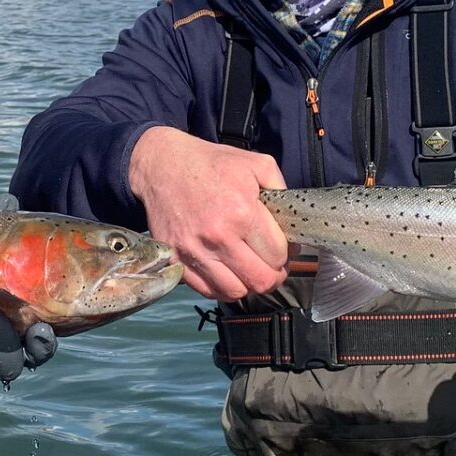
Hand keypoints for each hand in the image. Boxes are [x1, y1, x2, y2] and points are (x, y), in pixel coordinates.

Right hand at [128, 125, 288, 301]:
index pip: (278, 255)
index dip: (287, 255)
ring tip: (249, 271)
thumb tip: (293, 222)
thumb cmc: (209, 164)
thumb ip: (281, 190)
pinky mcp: (177, 259)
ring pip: (235, 292)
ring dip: (248, 285)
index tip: (284, 250)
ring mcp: (194, 251)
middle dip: (274, 276)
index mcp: (241, 212)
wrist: (162, 164)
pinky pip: (207, 291)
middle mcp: (218, 236)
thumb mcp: (256, 163)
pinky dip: (222, 288)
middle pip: (260, 280)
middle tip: (273, 267)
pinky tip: (228, 273)